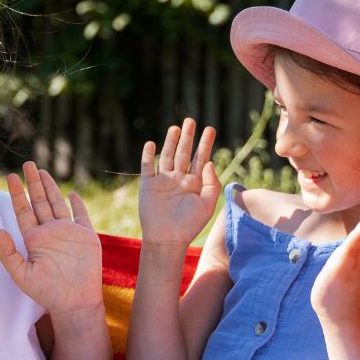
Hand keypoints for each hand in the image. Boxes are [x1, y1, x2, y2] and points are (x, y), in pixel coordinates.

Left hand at [0, 162, 102, 316]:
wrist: (74, 303)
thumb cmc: (47, 293)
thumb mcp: (21, 275)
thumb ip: (8, 254)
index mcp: (34, 239)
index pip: (23, 211)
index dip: (16, 194)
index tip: (10, 177)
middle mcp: (50, 232)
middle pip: (39, 202)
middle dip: (32, 183)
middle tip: (27, 164)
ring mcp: (68, 233)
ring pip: (57, 204)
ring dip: (50, 188)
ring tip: (42, 171)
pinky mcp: (86, 236)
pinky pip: (82, 216)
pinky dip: (77, 204)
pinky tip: (71, 193)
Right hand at [139, 118, 221, 247]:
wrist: (167, 239)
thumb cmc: (189, 225)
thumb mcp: (207, 204)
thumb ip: (211, 183)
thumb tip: (209, 162)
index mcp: (194, 184)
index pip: (201, 159)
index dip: (205, 144)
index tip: (210, 129)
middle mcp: (179, 179)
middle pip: (184, 153)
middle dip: (188, 137)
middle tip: (191, 120)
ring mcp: (163, 181)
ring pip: (167, 156)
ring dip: (171, 142)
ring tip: (176, 128)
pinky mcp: (148, 185)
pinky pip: (147, 167)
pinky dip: (148, 155)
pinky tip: (151, 144)